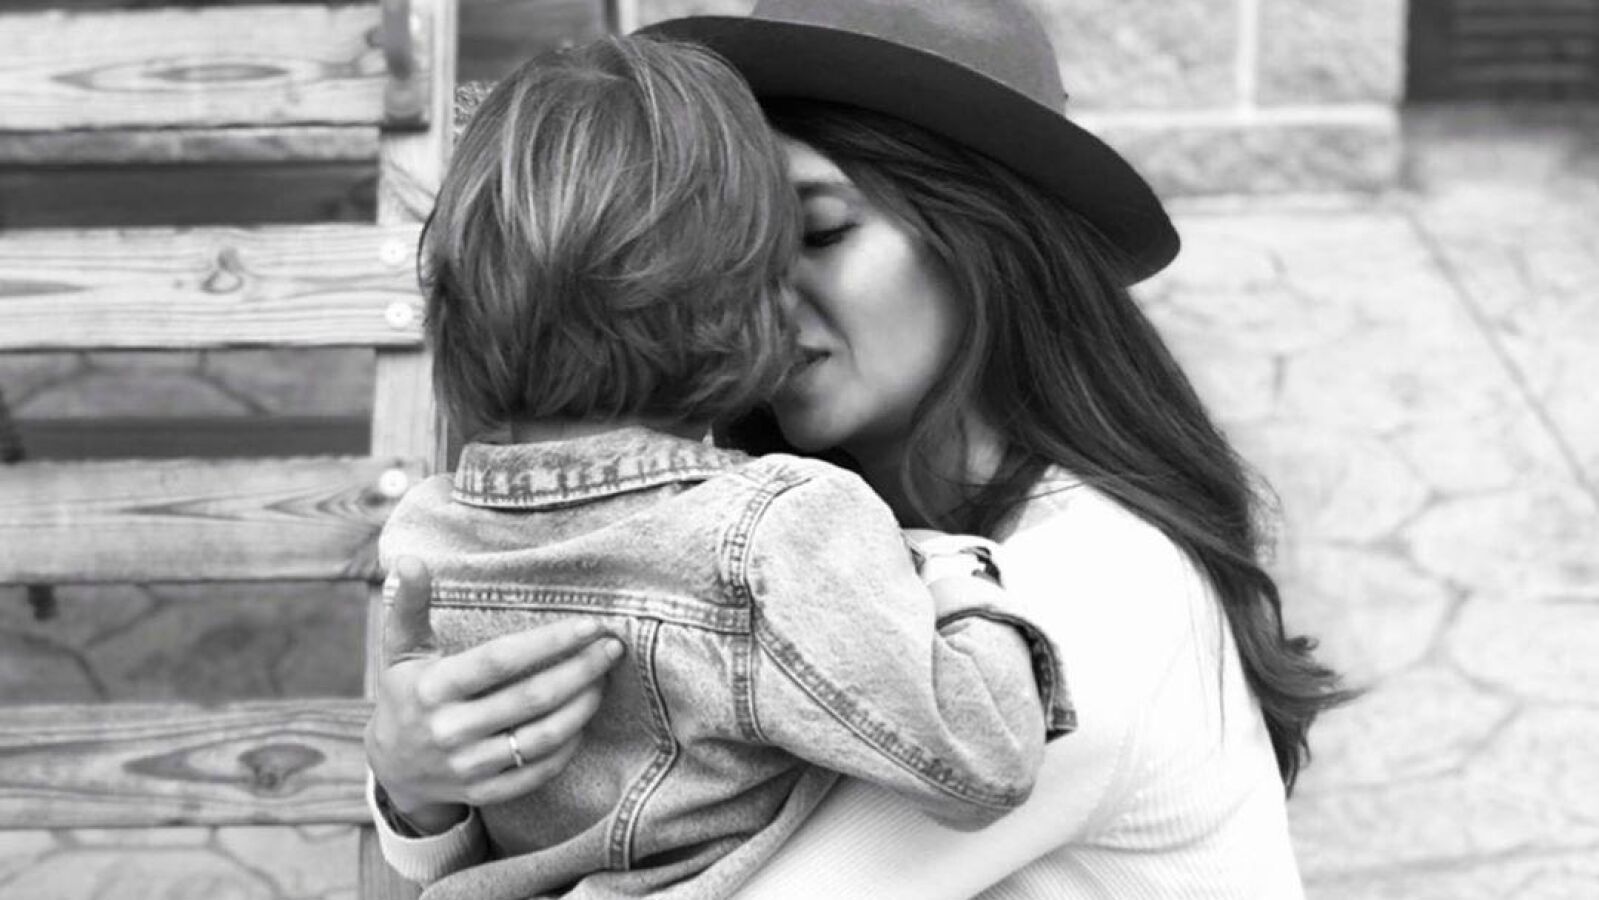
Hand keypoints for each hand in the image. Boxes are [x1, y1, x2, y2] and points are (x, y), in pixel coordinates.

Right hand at [365, 557, 623, 833]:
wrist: (392, 770)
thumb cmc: (407, 695)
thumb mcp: (401, 650)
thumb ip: (409, 605)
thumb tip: (410, 561)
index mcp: (433, 688)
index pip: (501, 660)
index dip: (550, 642)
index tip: (590, 625)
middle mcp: (451, 730)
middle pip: (531, 698)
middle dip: (581, 670)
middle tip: (612, 648)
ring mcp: (468, 766)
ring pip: (542, 737)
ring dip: (582, 707)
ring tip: (602, 680)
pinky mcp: (484, 792)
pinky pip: (538, 772)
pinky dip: (567, 746)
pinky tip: (582, 720)